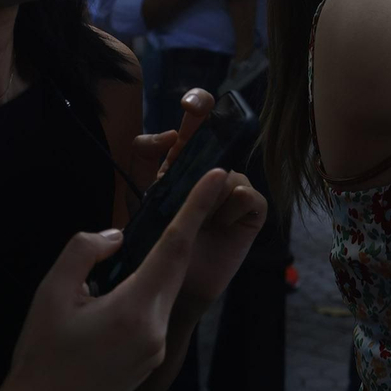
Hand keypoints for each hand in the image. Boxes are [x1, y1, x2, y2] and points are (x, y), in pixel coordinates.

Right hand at [0, 168, 237, 390]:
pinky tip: (113, 296)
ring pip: (163, 290)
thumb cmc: (40, 356)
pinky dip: (143, 292)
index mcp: (135, 309)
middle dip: (182, 230)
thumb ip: (85, 250)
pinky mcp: (150, 360)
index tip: (217, 176)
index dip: (197, 207)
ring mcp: (156, 348)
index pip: (176, 246)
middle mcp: (155, 330)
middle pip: (175, 266)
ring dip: (152, 266)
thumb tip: (116, 238)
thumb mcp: (51, 292)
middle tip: (187, 194)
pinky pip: (153, 312)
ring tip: (119, 263)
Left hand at [126, 92, 267, 301]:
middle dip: (220, 123)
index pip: (196, 120)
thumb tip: (169, 135)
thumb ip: (144, 159)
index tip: (187, 105)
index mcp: (183, 160)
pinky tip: (219, 229)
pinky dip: (231, 212)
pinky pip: (247, 195)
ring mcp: (233, 190)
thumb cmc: (151, 241)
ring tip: (200, 220)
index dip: (197, 103)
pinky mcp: (251, 213)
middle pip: (224, 131)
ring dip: (212, 198)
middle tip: (197, 134)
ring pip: (230, 173)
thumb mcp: (139, 195)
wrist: (168, 287)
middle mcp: (211, 170)